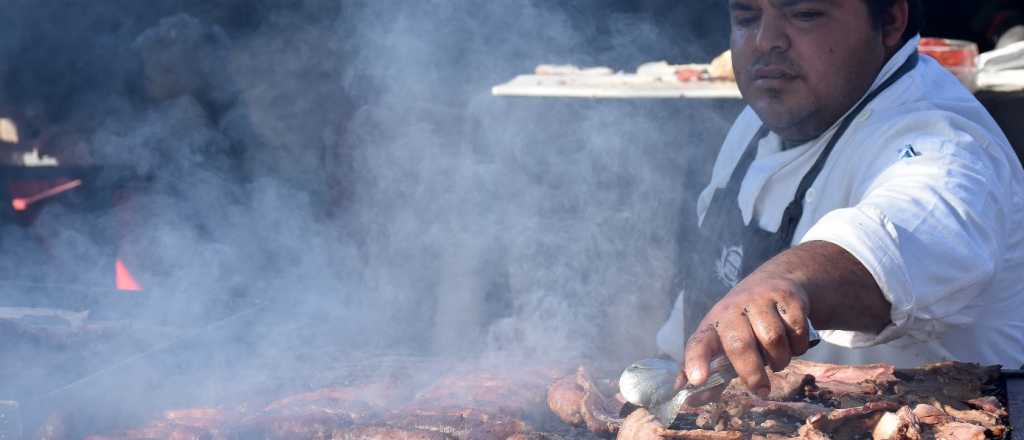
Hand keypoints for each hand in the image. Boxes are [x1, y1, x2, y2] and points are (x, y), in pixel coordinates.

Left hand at [677, 271, 813, 396]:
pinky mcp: (787, 297)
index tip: (698, 380)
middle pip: (739, 343)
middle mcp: (733, 309)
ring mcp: (760, 300)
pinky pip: (796, 331)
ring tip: (778, 360)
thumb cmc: (744, 323)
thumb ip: (712, 373)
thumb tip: (692, 401)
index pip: (699, 342)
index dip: (696, 360)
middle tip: (760, 390)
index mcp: (713, 324)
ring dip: (780, 359)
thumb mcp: (725, 342)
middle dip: (750, 371)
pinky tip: (793, 343)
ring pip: (773, 339)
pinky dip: (798, 346)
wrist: (775, 281)